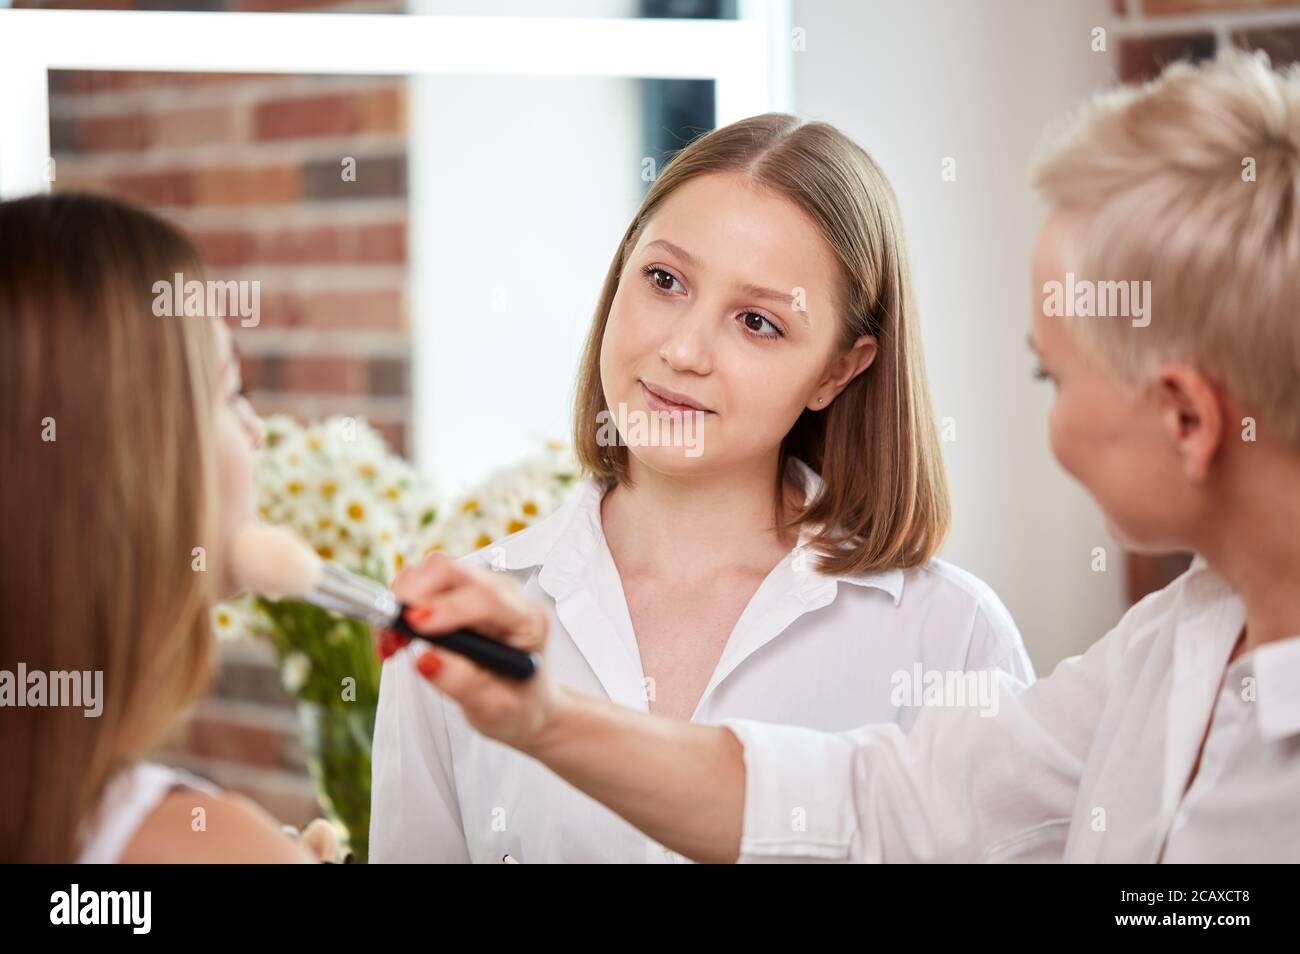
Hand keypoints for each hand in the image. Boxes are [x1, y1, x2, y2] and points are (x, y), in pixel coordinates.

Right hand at [378, 554, 561, 751]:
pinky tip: (398, 637)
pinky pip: (422, 581)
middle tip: (393, 638)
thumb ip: (464, 684)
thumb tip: (426, 660)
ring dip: (401, 601)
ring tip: (393, 644)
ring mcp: (481, 586)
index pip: (488, 598)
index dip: (448, 608)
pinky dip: (400, 604)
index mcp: (527, 621)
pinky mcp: (459, 589)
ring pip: (431, 571)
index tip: (414, 625)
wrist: (520, 699)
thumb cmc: (515, 701)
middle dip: (412, 597)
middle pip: (452, 571)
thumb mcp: (496, 707)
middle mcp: (505, 594)